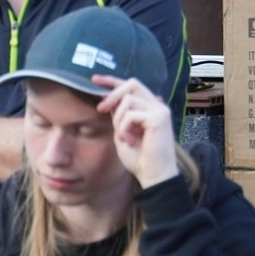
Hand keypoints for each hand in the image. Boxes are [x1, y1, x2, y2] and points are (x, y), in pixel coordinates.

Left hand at [94, 75, 179, 189]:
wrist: (154, 176)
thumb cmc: (140, 158)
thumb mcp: (123, 133)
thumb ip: (120, 116)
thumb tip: (109, 101)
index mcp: (149, 107)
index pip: (131, 86)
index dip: (112, 81)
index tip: (94, 79)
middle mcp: (156, 105)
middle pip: (132, 83)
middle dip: (113, 94)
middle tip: (100, 109)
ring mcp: (159, 110)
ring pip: (128, 100)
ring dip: (118, 119)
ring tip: (123, 136)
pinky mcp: (159, 118)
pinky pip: (132, 114)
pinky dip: (124, 128)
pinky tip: (130, 140)